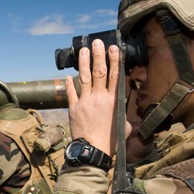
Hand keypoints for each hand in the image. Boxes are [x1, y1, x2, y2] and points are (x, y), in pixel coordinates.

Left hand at [65, 39, 120, 156]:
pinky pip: (71, 93)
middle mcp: (99, 98)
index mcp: (113, 102)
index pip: (115, 76)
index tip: (113, 48)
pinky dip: (69, 84)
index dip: (114, 60)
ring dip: (84, 62)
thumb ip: (123, 114)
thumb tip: (125, 108)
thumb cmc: (111, 142)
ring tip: (83, 50)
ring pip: (84, 78)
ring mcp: (85, 102)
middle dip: (98, 55)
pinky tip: (68, 76)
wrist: (93, 151)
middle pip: (100, 72)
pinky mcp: (74, 108)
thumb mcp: (124, 127)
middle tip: (97, 42)